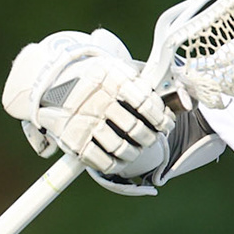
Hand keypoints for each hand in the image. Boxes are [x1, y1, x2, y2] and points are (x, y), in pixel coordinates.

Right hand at [1, 30, 174, 178]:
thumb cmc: (91, 77)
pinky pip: (102, 161)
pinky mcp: (72, 140)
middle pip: (137, 129)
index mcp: (111, 78)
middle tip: (150, 138)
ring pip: (122, 148)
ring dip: (134, 153)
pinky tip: (118, 159)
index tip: (165, 124)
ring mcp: (83, 121)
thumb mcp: (115, 69)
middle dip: (149, 138)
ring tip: (135, 150)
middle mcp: (97, 99)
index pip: (146, 104)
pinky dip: (115, 164)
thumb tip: (186, 100)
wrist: (47, 82)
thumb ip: (146, 82)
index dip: (161, 118)